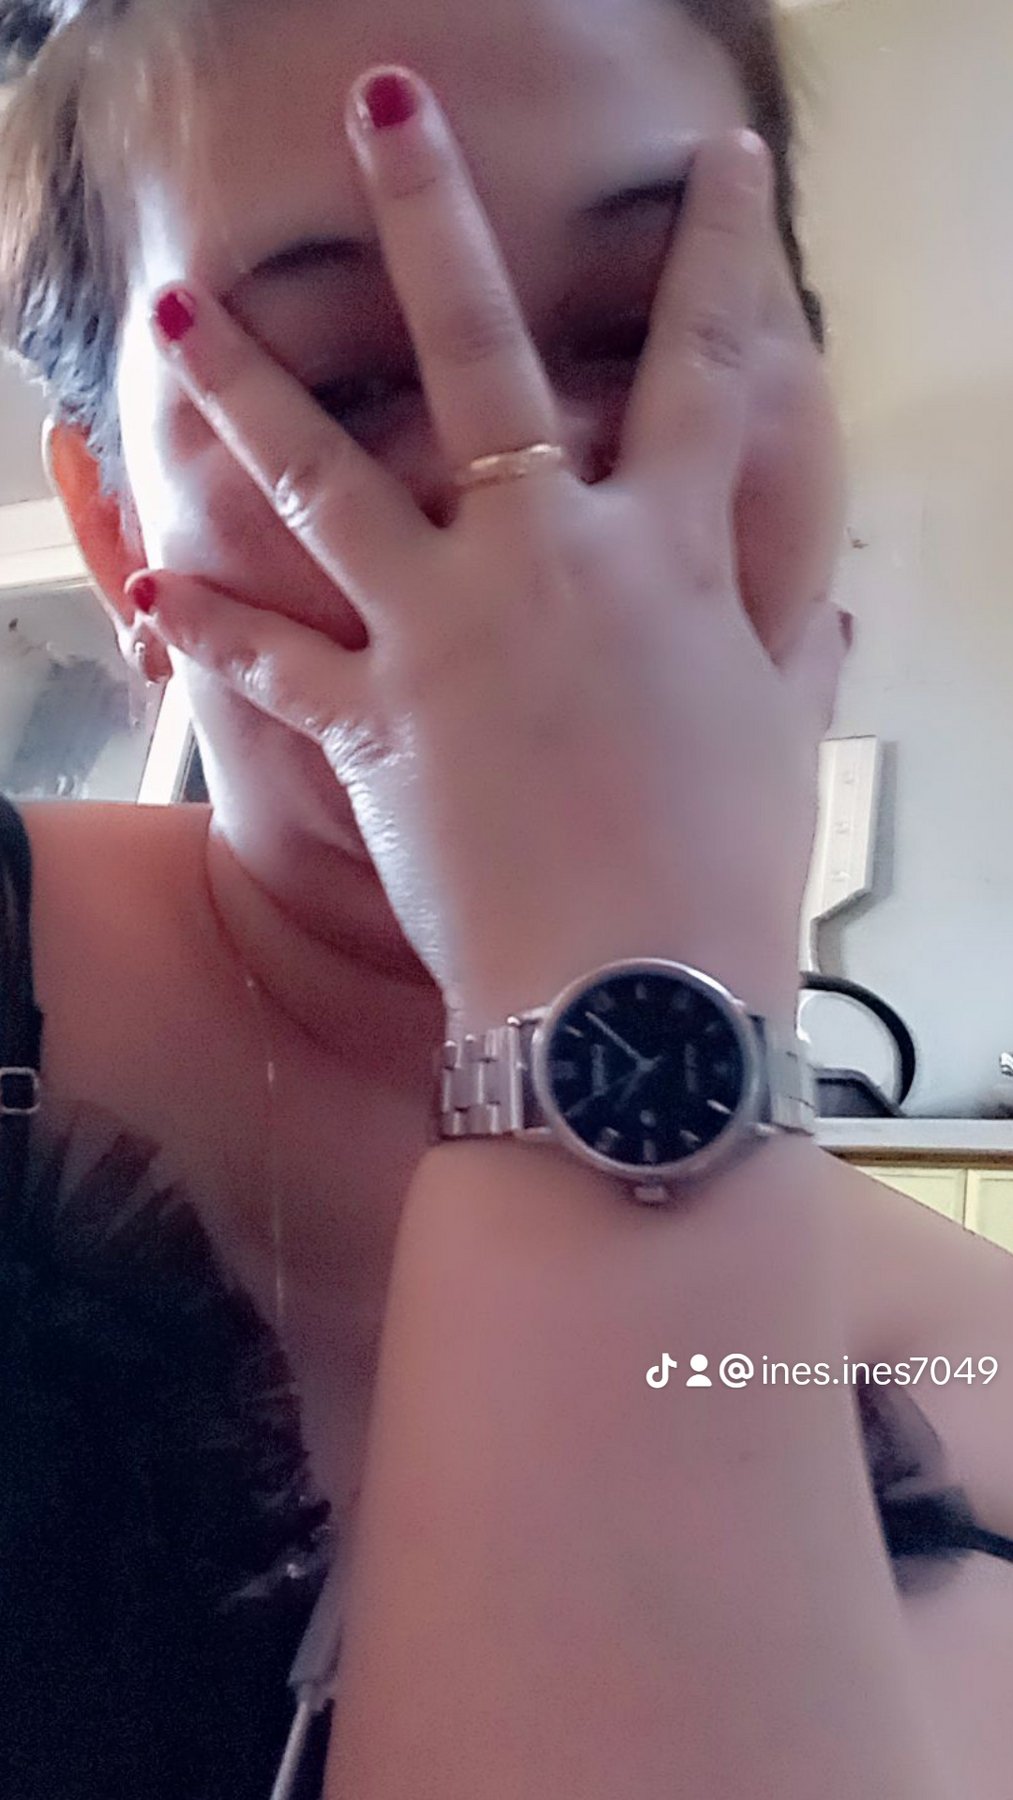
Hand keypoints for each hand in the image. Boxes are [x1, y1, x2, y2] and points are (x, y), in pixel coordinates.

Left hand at [132, 67, 847, 1027]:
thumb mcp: (781, 743)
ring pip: (329, 481)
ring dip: (249, 390)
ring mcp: (448, 635)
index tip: (721, 167)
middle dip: (436, 217)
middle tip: (385, 107)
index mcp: (670, 556)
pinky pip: (273, 663)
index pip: (712, 374)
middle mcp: (548, 561)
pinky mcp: (375, 723)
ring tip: (180, 312)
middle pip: (485, 358)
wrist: (634, 998)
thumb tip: (830, 605)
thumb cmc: (724, 870)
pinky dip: (206, 628)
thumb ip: (795, 653)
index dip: (727, 259)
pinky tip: (139, 583)